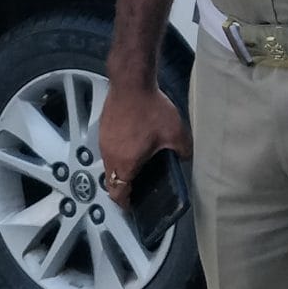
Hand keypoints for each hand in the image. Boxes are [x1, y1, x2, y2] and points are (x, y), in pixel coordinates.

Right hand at [96, 78, 189, 206]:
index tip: (131, 205)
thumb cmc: (150, 108)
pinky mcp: (103, 128)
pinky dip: (117, 152)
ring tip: (136, 164)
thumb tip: (184, 158)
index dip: (125, 203)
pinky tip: (132, 143)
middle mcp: (110, 155)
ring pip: (109, 164)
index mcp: (126, 163)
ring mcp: (104, 142)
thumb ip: (183, 151)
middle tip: (135, 188)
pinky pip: (108, 148)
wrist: (131, 83)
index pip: (118, 193)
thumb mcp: (175, 133)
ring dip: (120, 168)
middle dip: (123, 188)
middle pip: (112, 181)